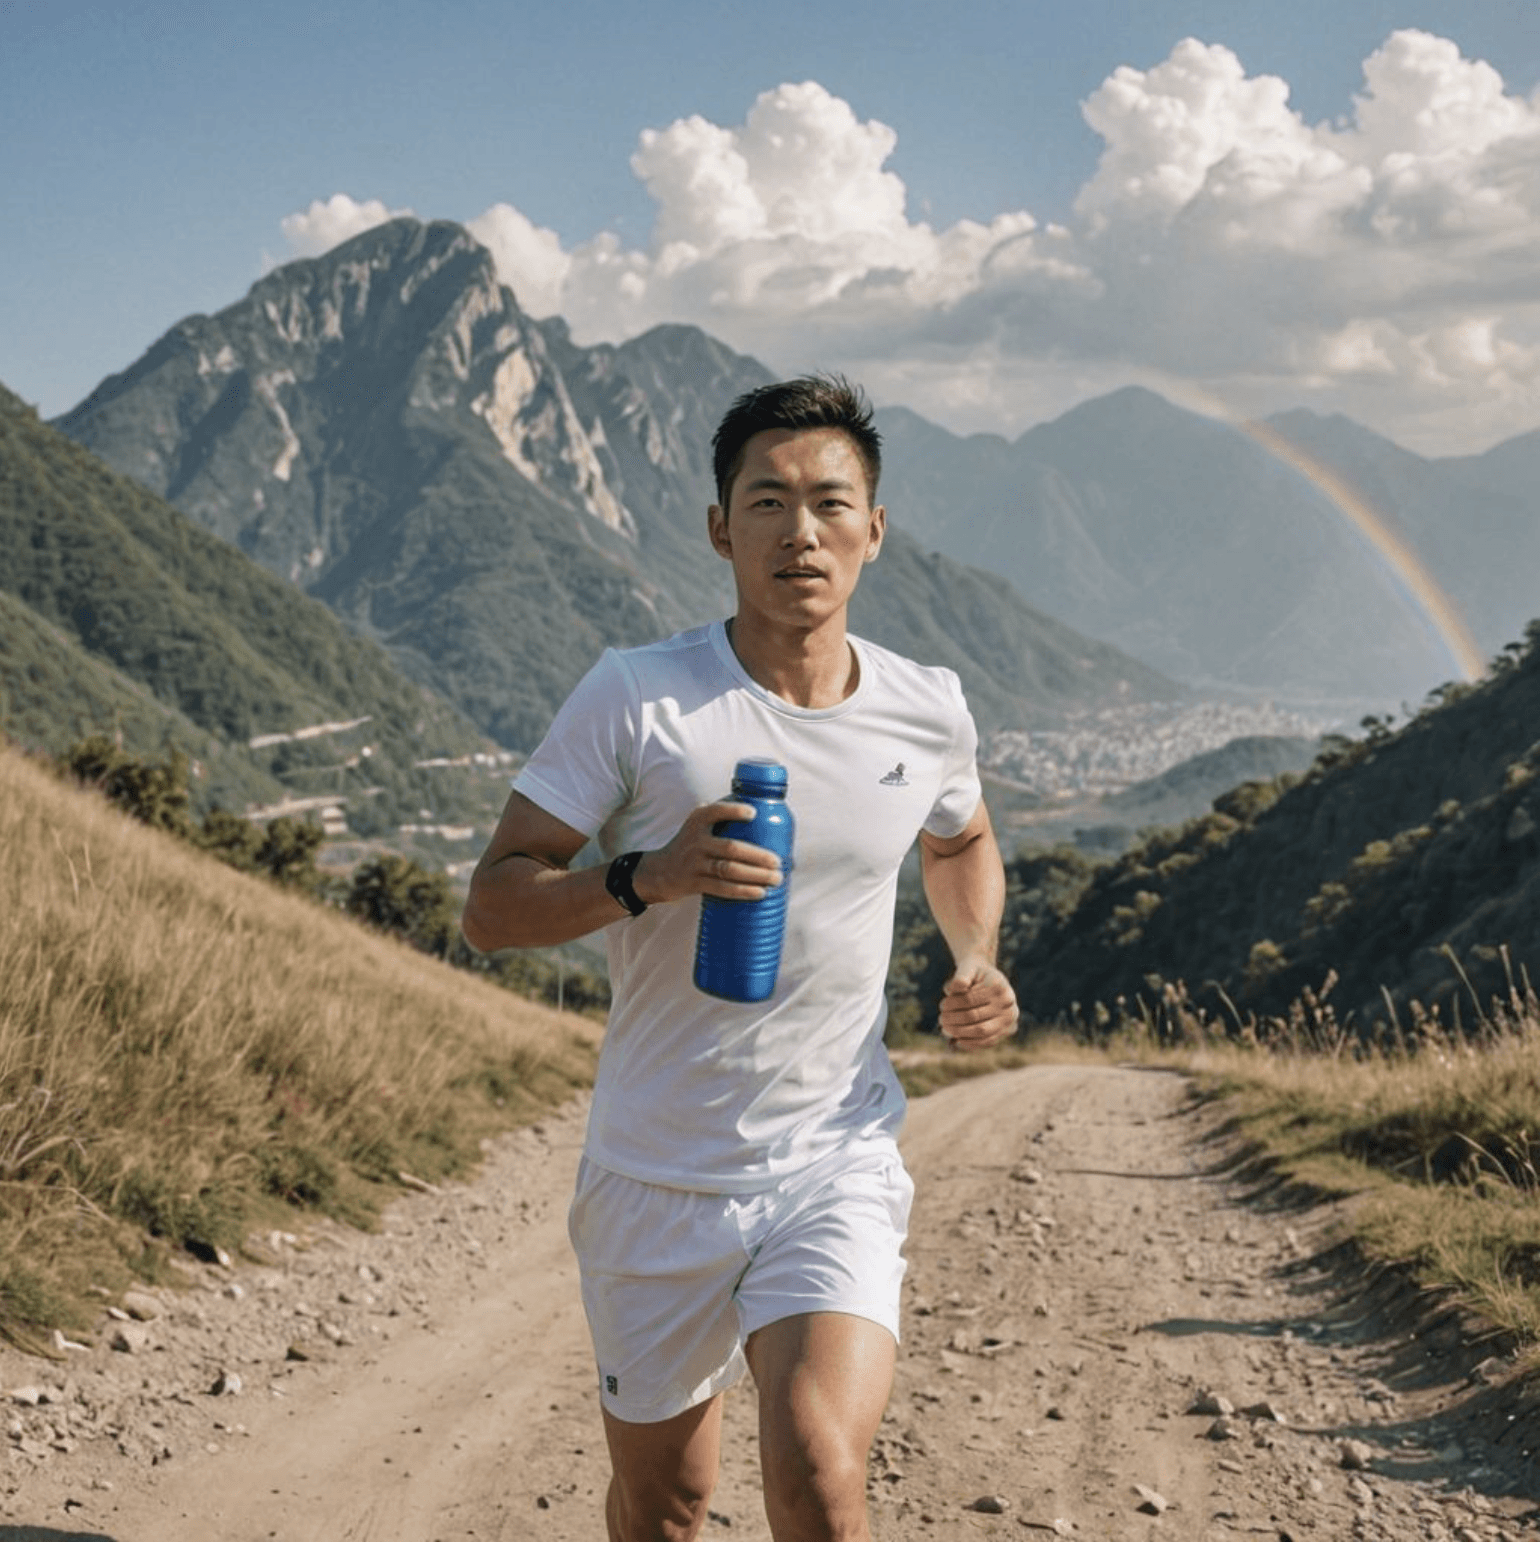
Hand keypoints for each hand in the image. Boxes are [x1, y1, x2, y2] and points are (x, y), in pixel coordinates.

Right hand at [632, 802, 783, 904]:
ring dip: (755, 875)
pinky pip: (721, 888)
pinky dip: (742, 891)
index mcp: (698, 820)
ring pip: (729, 870)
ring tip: (776, 879)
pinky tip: (759, 892)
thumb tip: (773, 831)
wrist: (660, 872)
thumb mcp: (700, 826)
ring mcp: (694, 863)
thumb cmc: (692, 846)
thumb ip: (726, 821)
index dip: (734, 811)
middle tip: (778, 862)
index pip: (716, 811)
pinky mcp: (694, 883)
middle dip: (758, 856)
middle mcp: (695, 840)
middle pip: (731, 848)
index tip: (754, 813)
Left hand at [938, 960, 1017, 1051]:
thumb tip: (952, 988)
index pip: (970, 999)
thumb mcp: (967, 968)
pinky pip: (988, 1041)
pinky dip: (971, 1044)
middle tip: (941, 1019)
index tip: (942, 1005)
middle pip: (975, 1016)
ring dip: (960, 1033)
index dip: (952, 1004)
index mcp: (999, 985)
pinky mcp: (1007, 1030)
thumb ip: (961, 976)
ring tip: (945, 1030)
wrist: (989, 979)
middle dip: (954, 1020)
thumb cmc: (974, 973)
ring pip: (982, 1031)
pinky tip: (957, 1041)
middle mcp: (1008, 1003)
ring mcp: (1009, 1018)